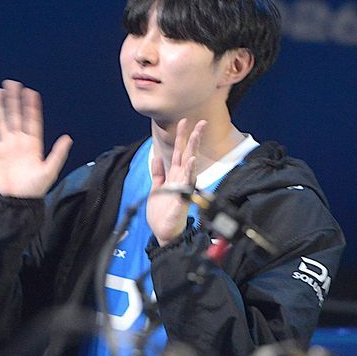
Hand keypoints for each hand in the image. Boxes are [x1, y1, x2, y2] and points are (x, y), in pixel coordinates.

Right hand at [0, 79, 71, 197]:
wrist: (15, 202)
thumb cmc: (33, 190)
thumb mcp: (49, 171)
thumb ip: (58, 154)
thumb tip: (68, 138)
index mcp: (34, 145)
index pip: (32, 120)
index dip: (31, 106)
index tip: (30, 92)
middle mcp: (19, 142)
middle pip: (16, 116)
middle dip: (14, 100)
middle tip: (11, 83)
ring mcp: (6, 146)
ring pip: (2, 121)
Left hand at [147, 118, 205, 245]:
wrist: (164, 233)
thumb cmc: (162, 213)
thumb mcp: (156, 188)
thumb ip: (158, 173)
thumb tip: (156, 157)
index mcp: (174, 177)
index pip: (179, 153)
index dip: (181, 138)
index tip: (184, 122)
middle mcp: (181, 180)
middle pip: (187, 155)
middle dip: (193, 138)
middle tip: (200, 122)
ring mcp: (183, 188)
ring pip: (189, 165)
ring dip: (193, 150)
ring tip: (196, 135)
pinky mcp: (182, 198)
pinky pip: (187, 183)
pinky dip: (190, 172)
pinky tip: (192, 161)